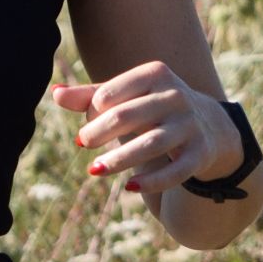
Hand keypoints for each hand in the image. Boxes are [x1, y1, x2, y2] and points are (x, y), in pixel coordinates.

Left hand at [53, 63, 244, 198]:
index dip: (92, 111)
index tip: (86, 125)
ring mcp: (190, 125)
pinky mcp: (199, 153)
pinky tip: (129, 187)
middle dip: (99, 132)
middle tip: (82, 143)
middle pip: (128, 116)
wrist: (207, 125)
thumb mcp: (125, 97)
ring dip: (119, 159)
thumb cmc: (151, 108)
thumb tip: (55, 93)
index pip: (111, 93)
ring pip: (151, 143)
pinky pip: (176, 171)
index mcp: (155, 74)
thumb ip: (89, 96)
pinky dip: (153, 181)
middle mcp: (175, 96)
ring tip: (93, 170)